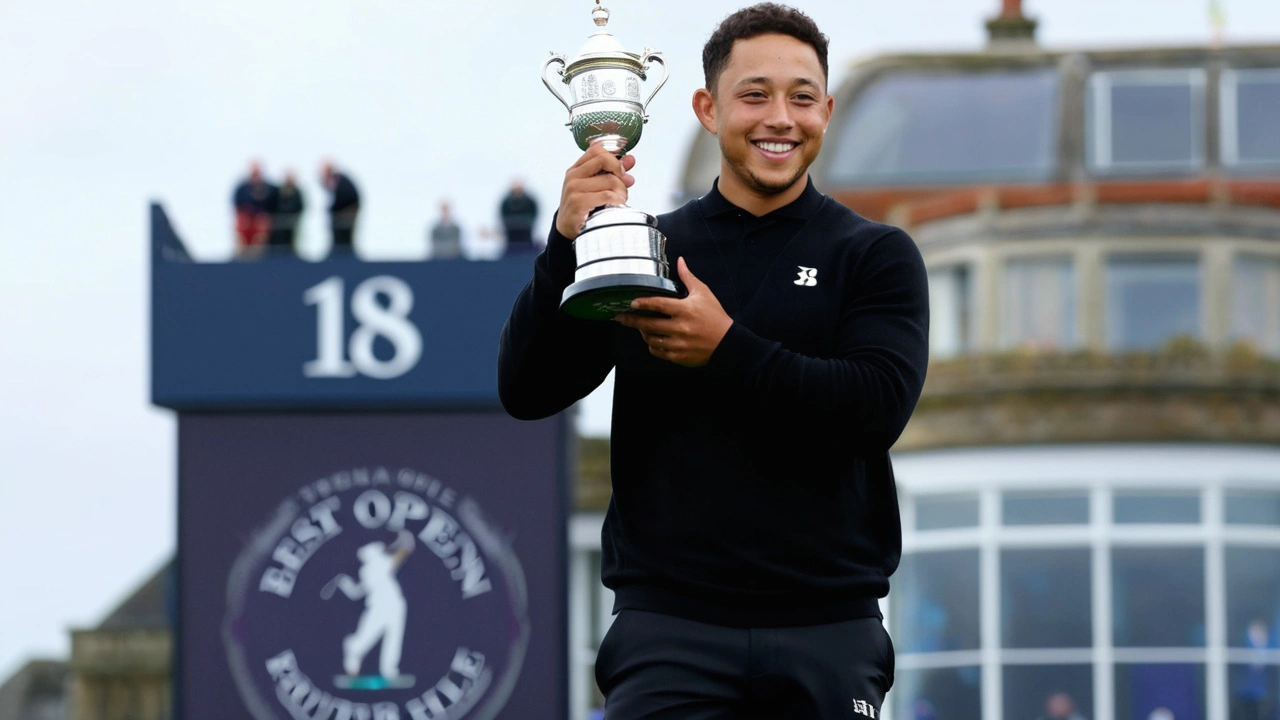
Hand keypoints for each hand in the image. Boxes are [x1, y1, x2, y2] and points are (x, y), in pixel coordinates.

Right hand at [556, 143, 635, 239]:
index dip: (614, 157)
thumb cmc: (583, 208)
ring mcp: (574, 189)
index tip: (621, 170)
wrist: (567, 230)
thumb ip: (613, 172)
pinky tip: (615, 206)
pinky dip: (617, 201)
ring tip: (620, 200)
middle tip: (623, 185)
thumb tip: (630, 160)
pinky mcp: (578, 202)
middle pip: (604, 159)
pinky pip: (607, 195)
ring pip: (610, 180)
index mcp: (576, 169)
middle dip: (619, 172)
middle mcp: (573, 176)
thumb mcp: (597, 187)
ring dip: (621, 191)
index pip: (597, 150)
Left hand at [615, 258, 732, 366]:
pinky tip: (652, 339)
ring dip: (642, 333)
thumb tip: (680, 261)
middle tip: (621, 317)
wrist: (727, 342)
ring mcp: (678, 344)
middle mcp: (680, 327)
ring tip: (640, 327)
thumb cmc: (715, 316)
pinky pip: (658, 352)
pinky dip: (652, 346)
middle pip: (648, 324)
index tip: (631, 302)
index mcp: (684, 310)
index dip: (642, 303)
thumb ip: (688, 277)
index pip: (658, 305)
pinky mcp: (679, 356)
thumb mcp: (703, 293)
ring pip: (651, 339)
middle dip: (631, 320)